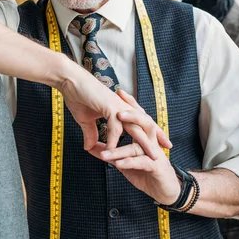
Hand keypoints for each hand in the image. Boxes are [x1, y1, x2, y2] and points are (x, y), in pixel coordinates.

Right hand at [56, 61, 171, 155]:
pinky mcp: (110, 107)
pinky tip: (113, 153)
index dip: (151, 134)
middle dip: (156, 139)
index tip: (160, 145)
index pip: (140, 124)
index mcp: (122, 111)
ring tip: (152, 157)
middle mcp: (124, 109)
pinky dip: (114, 142)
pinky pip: (115, 128)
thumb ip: (91, 134)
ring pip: (136, 128)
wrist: (70, 81)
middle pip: (145, 126)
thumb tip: (89, 147)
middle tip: (167, 151)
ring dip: (144, 144)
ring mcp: (119, 108)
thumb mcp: (85, 120)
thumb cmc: (79, 97)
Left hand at [89, 90, 180, 205]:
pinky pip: (142, 162)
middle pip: (145, 123)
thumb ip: (111, 152)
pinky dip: (129, 162)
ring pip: (139, 145)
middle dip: (132, 116)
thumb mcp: (126, 161)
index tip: (118, 93)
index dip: (130, 104)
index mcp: (144, 137)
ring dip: (120, 149)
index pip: (138, 116)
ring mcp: (154, 154)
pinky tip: (117, 164)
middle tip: (117, 112)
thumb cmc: (147, 173)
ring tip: (105, 151)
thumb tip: (91, 146)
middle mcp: (151, 142)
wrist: (167, 190)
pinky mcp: (156, 168)